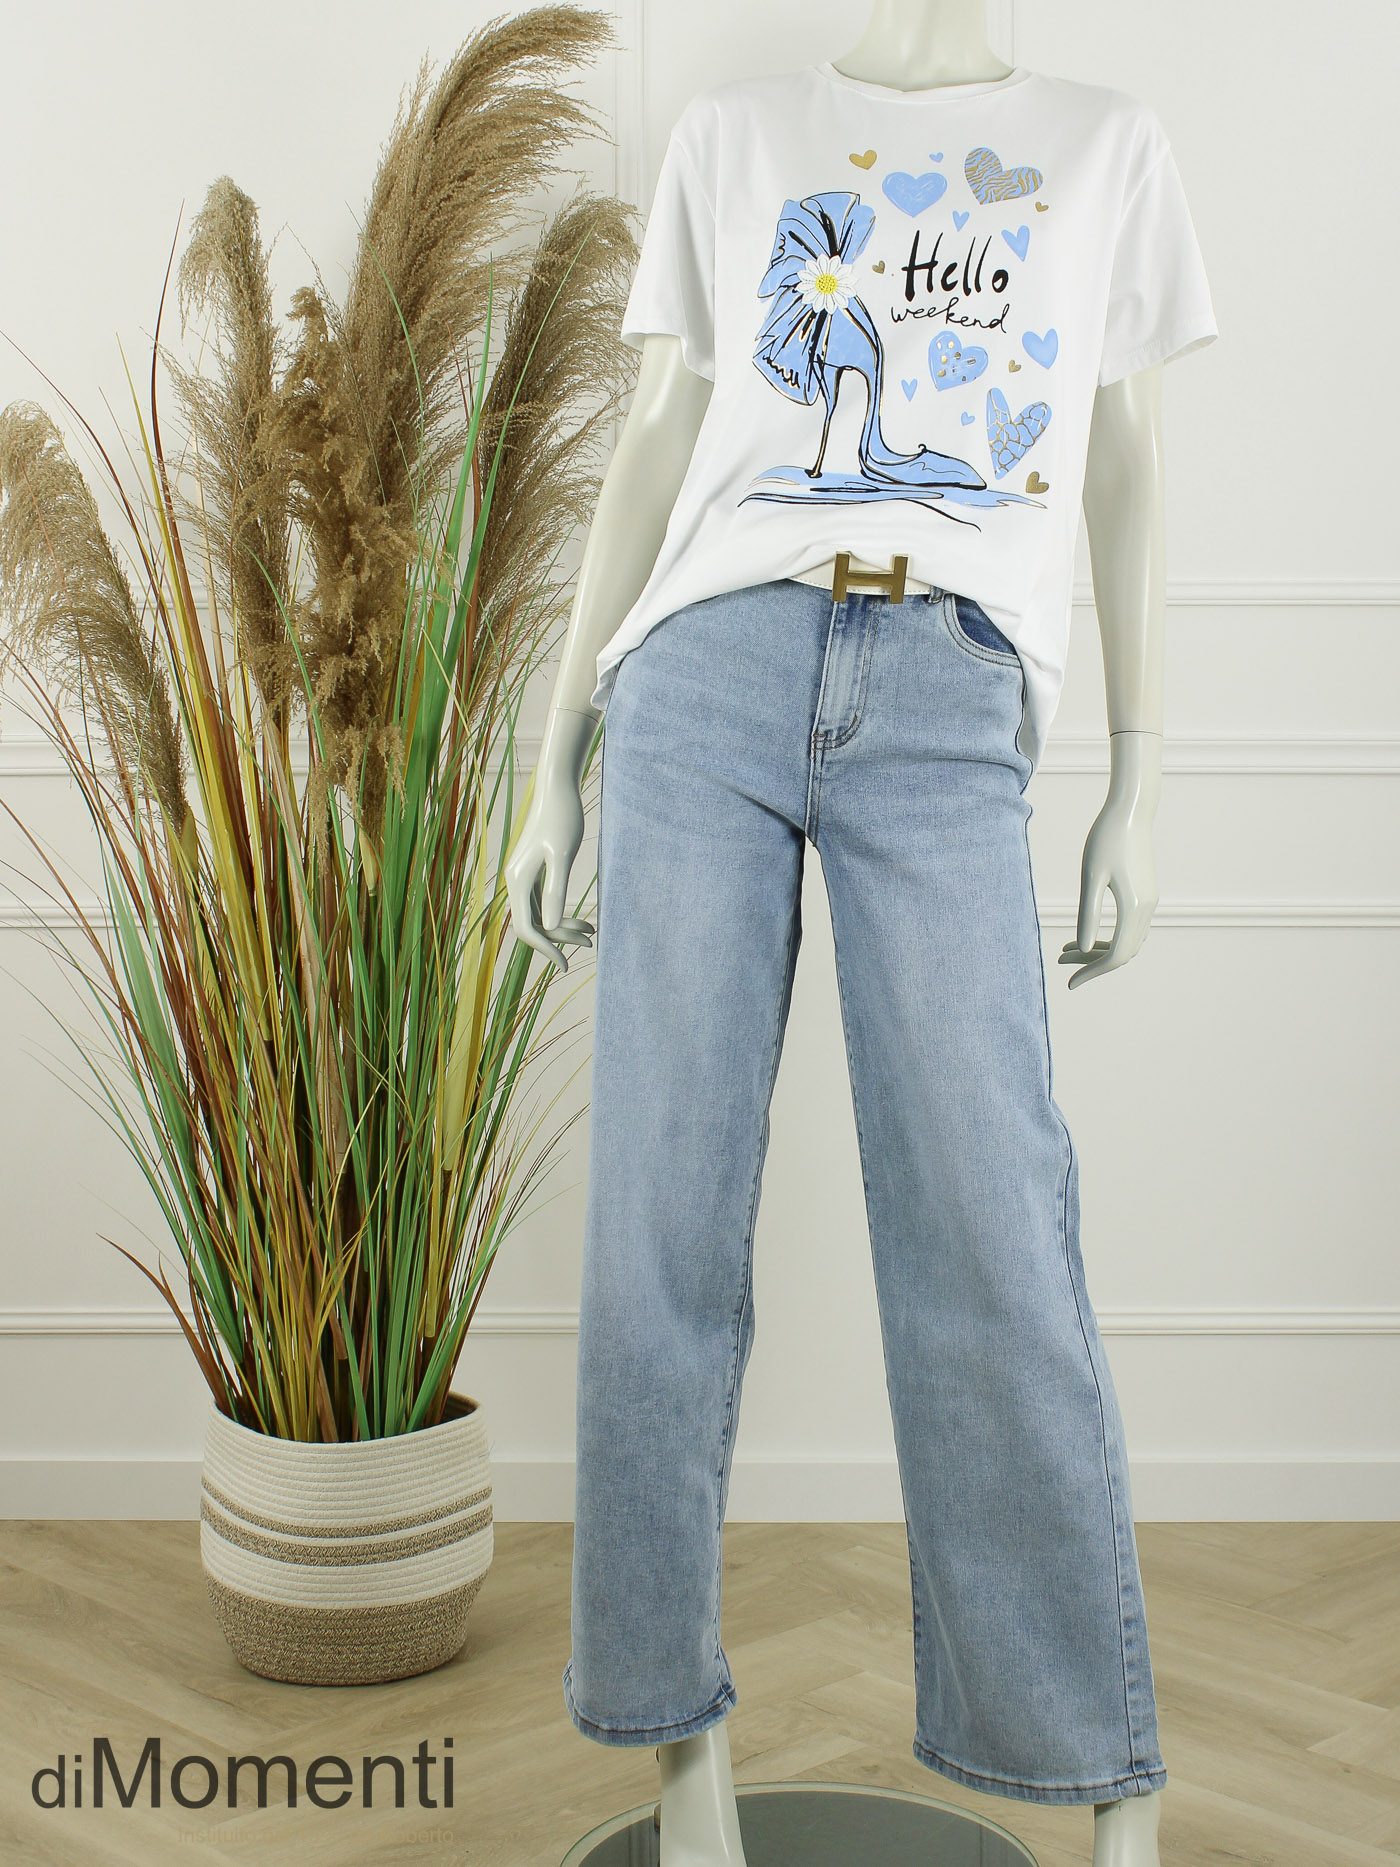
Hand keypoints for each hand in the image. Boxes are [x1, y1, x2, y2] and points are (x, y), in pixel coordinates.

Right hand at [503, 709, 598, 974]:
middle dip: (560, 938)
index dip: (546, 950)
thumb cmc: (563, 819)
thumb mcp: (562, 856)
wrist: (559, 789)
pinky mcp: (535, 871)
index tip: (566, 965)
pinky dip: (562, 913)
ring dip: (564, 926)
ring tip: (593, 932)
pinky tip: (584, 918)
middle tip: (592, 942)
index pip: (528, 928)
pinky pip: (544, 902)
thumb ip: (554, 891)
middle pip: (535, 924)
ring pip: (541, 914)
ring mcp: (524, 876)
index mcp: (518, 880)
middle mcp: (516, 881)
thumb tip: (549, 927)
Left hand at [1058, 730, 1160, 988]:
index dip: (1092, 972)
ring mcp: (1149, 901)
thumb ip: (1087, 913)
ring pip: (1126, 941)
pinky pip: (1128, 927)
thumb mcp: (1090, 877)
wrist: (1130, 810)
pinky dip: (1107, 936)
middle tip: (1060, 962)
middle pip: (1122, 953)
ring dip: (1097, 950)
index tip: (1070, 983)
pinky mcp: (1145, 893)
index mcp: (1133, 907)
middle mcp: (1146, 908)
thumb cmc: (1105, 839)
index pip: (1114, 955)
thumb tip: (1082, 947)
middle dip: (1091, 963)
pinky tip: (1084, 934)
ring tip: (1064, 950)